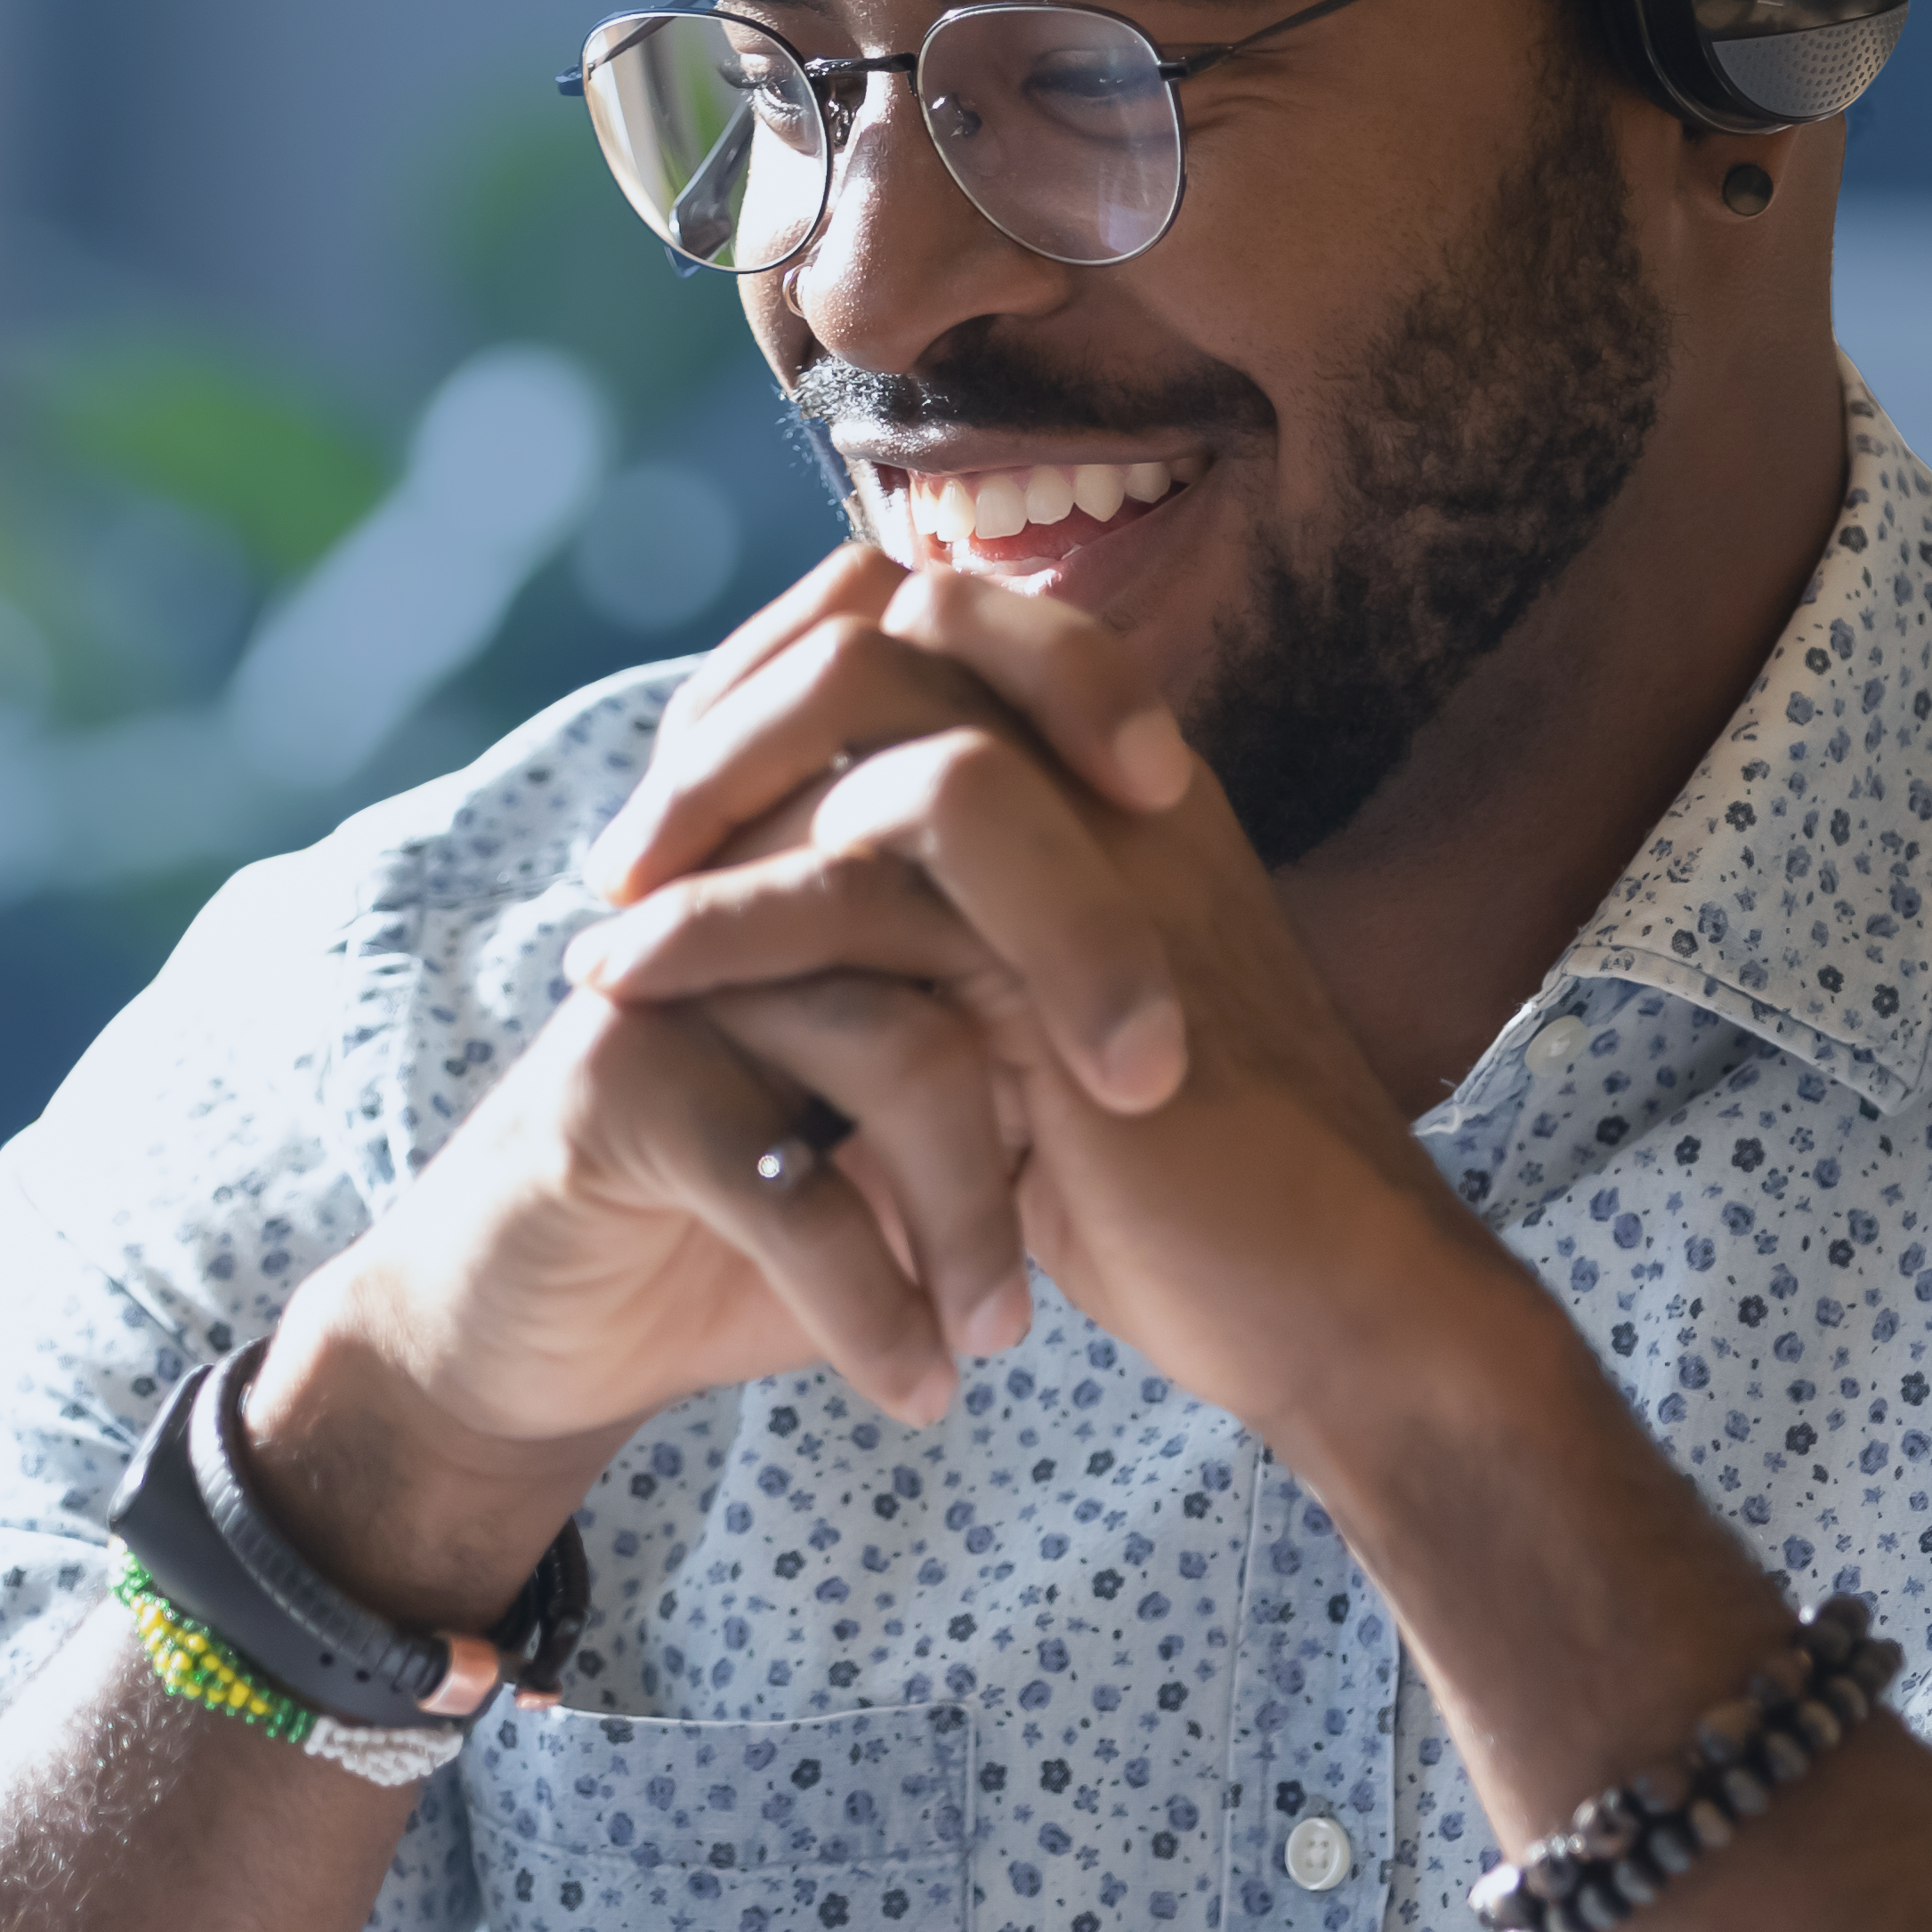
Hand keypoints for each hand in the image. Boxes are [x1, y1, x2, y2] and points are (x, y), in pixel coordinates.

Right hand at [235, 552, 1183, 1613]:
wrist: (556, 1323)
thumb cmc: (765, 1195)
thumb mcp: (904, 1091)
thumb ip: (1005, 992)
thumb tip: (1207, 947)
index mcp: (812, 828)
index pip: (948, 663)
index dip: (1074, 682)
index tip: (1178, 799)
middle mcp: (739, 866)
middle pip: (941, 821)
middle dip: (1082, 956)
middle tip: (1149, 1092)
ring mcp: (673, 967)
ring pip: (896, 1037)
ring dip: (976, 1207)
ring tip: (1008, 1331)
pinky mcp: (612, 1085)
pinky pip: (789, 1184)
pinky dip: (873, 1304)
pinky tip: (919, 1385)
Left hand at [561, 558, 1493, 1458]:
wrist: (1327, 1307)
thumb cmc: (1192, 1195)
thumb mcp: (1053, 1032)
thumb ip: (966, 937)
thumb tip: (810, 893)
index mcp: (1126, 783)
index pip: (943, 624)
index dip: (796, 672)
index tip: (693, 788)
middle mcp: (1119, 787)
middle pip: (892, 631)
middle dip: (732, 718)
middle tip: (627, 847)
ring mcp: (1103, 856)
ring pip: (870, 731)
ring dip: (706, 804)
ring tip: (604, 913)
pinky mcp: (1065, 964)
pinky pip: (855, 886)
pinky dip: (716, 922)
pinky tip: (625, 980)